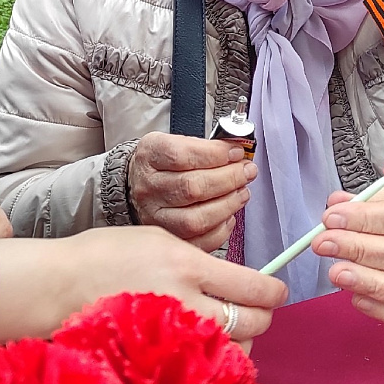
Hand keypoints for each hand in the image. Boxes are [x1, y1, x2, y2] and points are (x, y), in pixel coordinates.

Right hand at [0, 227, 287, 343]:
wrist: (57, 287)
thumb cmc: (101, 256)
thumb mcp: (157, 240)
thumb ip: (199, 264)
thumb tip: (233, 282)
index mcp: (188, 267)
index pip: (256, 288)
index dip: (272, 291)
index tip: (272, 291)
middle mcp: (187, 306)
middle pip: (254, 323)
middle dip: (260, 317)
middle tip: (251, 309)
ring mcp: (173, 341)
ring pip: (234, 353)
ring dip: (238, 343)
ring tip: (221, 330)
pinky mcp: (159, 366)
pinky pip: (203, 375)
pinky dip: (210, 367)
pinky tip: (200, 353)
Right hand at [128, 132, 255, 250]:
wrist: (136, 185)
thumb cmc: (162, 163)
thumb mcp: (174, 141)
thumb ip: (204, 146)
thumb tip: (238, 153)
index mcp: (150, 157)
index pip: (181, 155)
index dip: (215, 154)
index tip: (237, 152)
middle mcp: (149, 188)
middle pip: (192, 187)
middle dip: (229, 179)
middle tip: (247, 172)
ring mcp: (156, 216)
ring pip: (196, 219)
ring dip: (228, 205)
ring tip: (242, 192)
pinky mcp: (168, 238)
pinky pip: (198, 242)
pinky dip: (220, 230)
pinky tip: (228, 216)